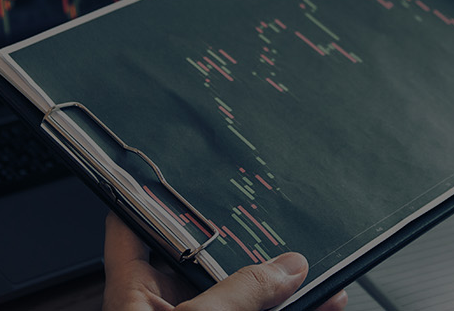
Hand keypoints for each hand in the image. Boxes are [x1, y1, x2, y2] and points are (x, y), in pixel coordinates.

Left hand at [102, 213, 347, 310]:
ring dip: (281, 285)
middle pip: (203, 261)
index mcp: (132, 294)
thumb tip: (285, 267)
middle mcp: (161, 310)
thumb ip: (239, 295)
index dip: (148, 190)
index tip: (174, 158)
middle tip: (276, 223)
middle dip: (246, 245)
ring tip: (317, 271)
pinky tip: (321, 304)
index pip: (132, 223)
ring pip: (243, 298)